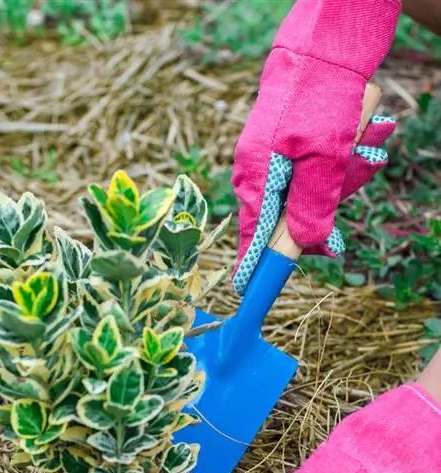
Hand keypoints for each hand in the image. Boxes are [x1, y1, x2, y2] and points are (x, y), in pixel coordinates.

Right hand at [232, 0, 399, 288]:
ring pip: (298, 197)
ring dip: (331, 185)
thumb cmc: (320, 100)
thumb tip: (308, 248)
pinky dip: (327, 169)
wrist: (319, 47)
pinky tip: (347, 145)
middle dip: (316, 215)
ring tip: (356, 151)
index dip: (253, 266)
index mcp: (255, 180)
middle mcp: (254, 173)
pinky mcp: (278, 149)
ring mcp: (264, 160)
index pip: (251, 238)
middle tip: (345, 196)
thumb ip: (314, 206)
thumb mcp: (326, 159)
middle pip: (282, 220)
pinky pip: (302, 176)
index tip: (247, 293)